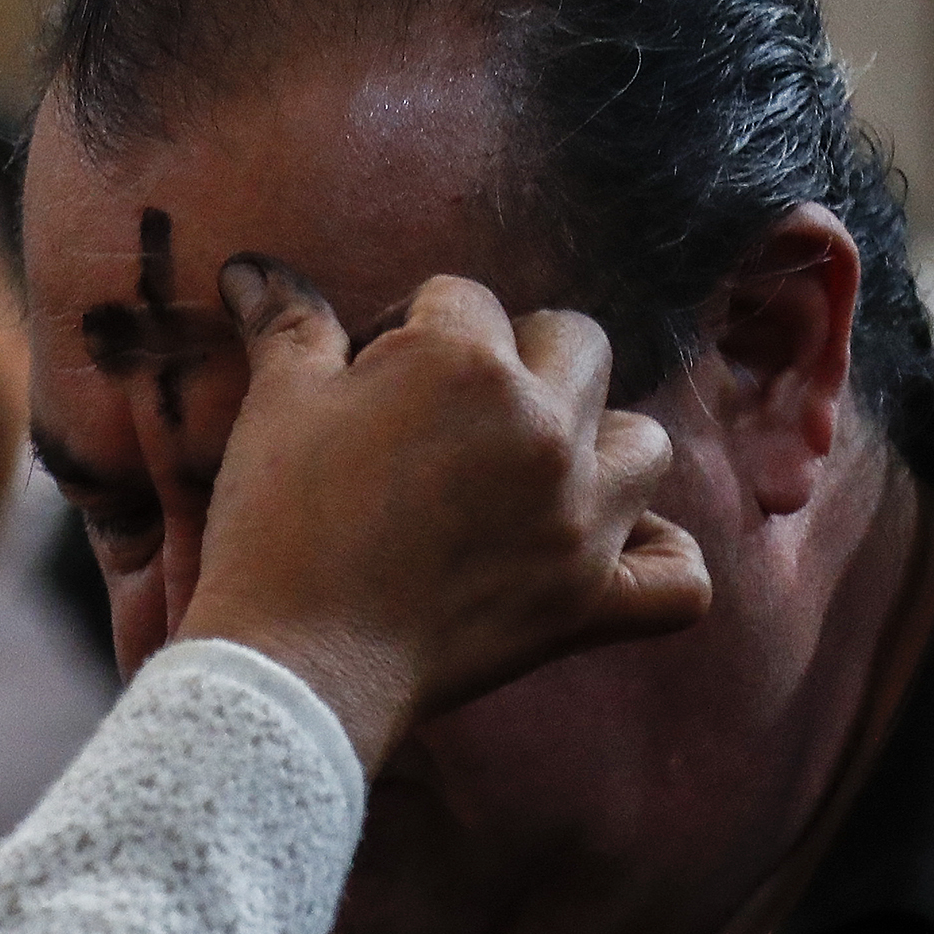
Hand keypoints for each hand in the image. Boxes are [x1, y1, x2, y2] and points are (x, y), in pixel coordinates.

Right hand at [181, 259, 711, 767]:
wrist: (294, 667)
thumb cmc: (278, 528)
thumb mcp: (276, 407)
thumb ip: (289, 325)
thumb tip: (253, 267)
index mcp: (464, 363)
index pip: (463, 297)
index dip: (412, 329)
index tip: (375, 378)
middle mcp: (542, 428)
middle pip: (577, 343)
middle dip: (523, 357)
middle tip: (458, 413)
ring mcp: (580, 517)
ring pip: (645, 442)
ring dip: (600, 443)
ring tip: (537, 470)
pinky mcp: (590, 601)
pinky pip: (680, 577)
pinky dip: (660, 559)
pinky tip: (618, 548)